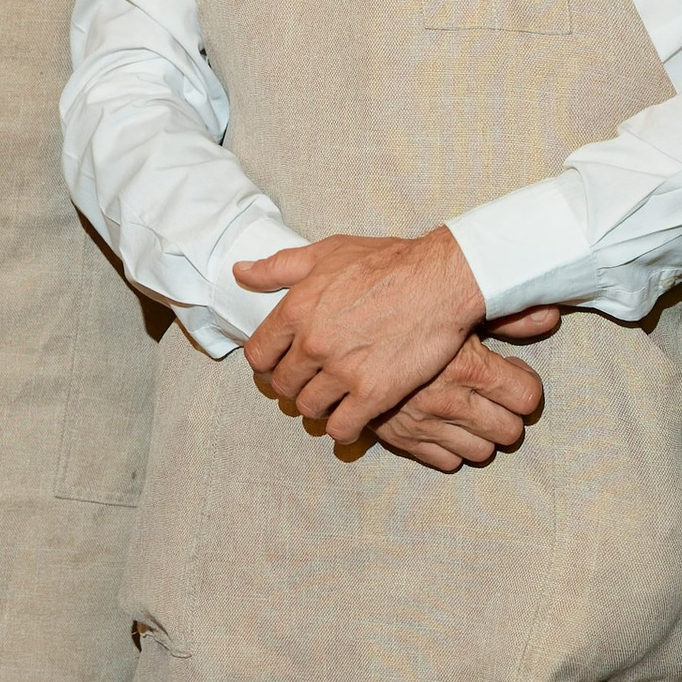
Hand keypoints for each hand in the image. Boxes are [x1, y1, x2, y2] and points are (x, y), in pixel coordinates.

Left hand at [234, 225, 489, 444]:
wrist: (441, 281)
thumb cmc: (387, 262)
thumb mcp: (327, 252)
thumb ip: (279, 266)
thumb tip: (240, 271)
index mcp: (296, 309)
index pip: (258, 355)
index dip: (266, 363)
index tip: (280, 364)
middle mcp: (313, 343)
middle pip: (282, 386)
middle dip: (293, 386)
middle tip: (310, 382)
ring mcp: (342, 371)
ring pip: (309, 408)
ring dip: (317, 407)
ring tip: (331, 398)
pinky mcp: (373, 393)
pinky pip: (341, 428)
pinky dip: (342, 429)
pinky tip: (351, 418)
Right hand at [371, 321, 557, 471]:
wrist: (340, 329)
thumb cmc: (403, 311)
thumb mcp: (456, 308)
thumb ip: (507, 315)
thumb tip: (551, 316)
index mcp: (469, 367)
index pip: (526, 397)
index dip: (525, 386)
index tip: (512, 375)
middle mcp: (450, 400)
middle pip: (510, 431)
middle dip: (508, 414)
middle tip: (495, 398)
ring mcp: (425, 424)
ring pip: (481, 452)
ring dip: (482, 435)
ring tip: (471, 413)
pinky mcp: (401, 440)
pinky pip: (445, 461)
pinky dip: (451, 448)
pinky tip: (445, 425)